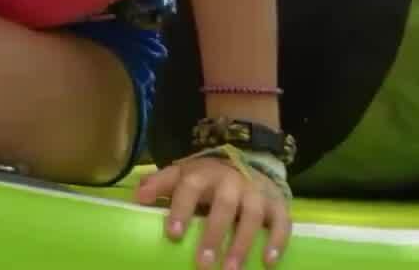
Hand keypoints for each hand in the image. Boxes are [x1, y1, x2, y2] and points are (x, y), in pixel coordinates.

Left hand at [136, 153, 290, 268]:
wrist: (249, 159)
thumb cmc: (207, 177)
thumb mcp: (182, 174)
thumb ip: (160, 184)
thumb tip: (137, 197)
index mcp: (203, 174)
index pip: (189, 189)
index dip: (181, 210)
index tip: (173, 234)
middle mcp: (232, 181)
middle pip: (223, 207)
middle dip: (213, 236)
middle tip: (202, 264)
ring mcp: (257, 192)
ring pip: (252, 218)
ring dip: (242, 245)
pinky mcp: (278, 204)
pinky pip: (281, 223)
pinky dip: (277, 242)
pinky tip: (268, 262)